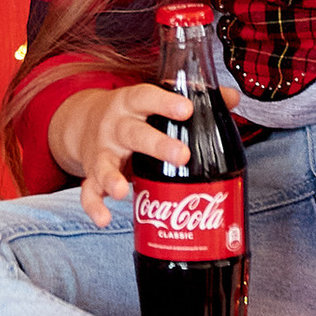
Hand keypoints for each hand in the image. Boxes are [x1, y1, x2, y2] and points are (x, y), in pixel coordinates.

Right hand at [48, 80, 189, 224]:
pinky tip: (104, 219)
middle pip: (133, 133)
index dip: (165, 102)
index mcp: (132, 104)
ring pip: (104, 164)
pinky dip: (93, 206)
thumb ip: (193, 98)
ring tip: (122, 192)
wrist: (82, 122)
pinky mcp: (92, 174)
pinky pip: (89, 191)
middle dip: (156, 145)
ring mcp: (101, 152)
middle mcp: (115, 126)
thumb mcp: (153, 100)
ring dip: (112, 179)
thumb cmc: (132, 113)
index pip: (146, 96)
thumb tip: (233, 98)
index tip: (186, 108)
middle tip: (182, 156)